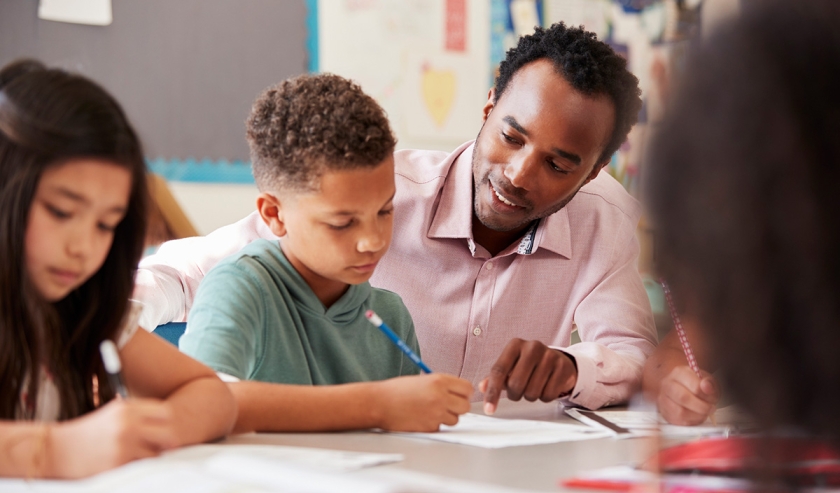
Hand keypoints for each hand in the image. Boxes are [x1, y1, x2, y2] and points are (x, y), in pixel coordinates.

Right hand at [49, 398, 177, 477]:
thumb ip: (137, 415)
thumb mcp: (112, 414)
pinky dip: (139, 468)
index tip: (161, 430)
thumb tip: (167, 424)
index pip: (165, 412)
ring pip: (158, 454)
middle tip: (161, 448)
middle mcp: (128, 424)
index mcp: (127, 408)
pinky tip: (129, 465)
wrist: (55, 449)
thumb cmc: (87, 432)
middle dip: (167, 442)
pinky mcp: (117, 463)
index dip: (166, 423)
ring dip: (153, 458)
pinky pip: (141, 467)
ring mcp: (123, 444)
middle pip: (168, 433)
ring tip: (141, 457)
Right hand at [375, 374, 471, 431]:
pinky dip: (434, 425)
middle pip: (466, 406)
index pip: (467, 388)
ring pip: (455, 419)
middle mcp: (440, 396)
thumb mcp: (423, 380)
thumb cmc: (397, 391)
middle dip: (458, 407)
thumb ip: (442, 386)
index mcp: (439, 381)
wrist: (379, 403)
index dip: (463, 393)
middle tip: (447, 405)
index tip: (457, 395)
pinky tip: (421, 418)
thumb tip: (459, 394)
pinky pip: (441, 428)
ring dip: (446, 417)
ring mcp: (436, 413)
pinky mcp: (429, 427)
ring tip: (431, 411)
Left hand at [480, 338, 575, 414]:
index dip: (492, 392)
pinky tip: (546, 386)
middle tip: (519, 391)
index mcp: (515, 345)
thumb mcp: (511, 366)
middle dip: (515, 394)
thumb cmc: (530, 365)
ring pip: (532, 392)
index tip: (489, 408)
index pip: (498, 371)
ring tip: (534, 386)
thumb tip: (482, 387)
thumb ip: (496, 377)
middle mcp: (532, 347)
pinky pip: (548, 394)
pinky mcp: (563, 367)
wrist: (558, 361)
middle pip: (515, 384)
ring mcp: (549, 356)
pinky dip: (545, 397)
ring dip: (530, 396)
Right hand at [657, 366, 719, 425]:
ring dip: (696, 416)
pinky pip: (678, 421)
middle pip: (683, 398)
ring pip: (680, 412)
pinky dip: (691, 421)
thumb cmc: (696, 384)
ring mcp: (663, 399)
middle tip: (711, 408)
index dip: (706, 395)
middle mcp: (667, 384)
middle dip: (701, 407)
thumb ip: (709, 383)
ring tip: (704, 413)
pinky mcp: (664, 412)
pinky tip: (696, 416)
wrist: (680, 388)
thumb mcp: (706, 380)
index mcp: (679, 373)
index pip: (694, 386)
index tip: (713, 398)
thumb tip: (707, 387)